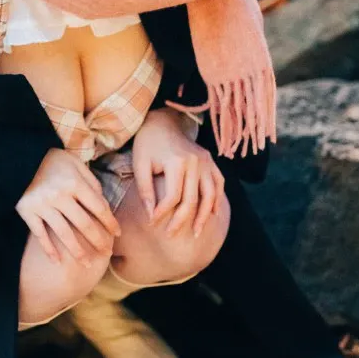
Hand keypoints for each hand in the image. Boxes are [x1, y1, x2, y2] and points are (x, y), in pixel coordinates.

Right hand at [16, 148, 119, 265]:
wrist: (18, 157)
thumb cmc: (51, 160)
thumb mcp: (74, 162)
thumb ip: (90, 181)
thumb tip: (103, 203)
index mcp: (74, 182)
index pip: (98, 207)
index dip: (110, 222)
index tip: (117, 234)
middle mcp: (59, 195)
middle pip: (84, 224)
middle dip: (98, 241)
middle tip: (107, 253)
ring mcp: (42, 205)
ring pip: (64, 234)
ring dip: (78, 251)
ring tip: (88, 264)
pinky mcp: (27, 211)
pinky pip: (40, 234)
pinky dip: (48, 249)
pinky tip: (57, 261)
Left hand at [132, 108, 224, 237]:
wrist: (162, 122)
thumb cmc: (147, 144)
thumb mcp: (140, 164)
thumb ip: (145, 190)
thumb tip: (151, 216)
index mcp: (177, 161)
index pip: (173, 196)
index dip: (163, 212)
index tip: (153, 223)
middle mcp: (196, 161)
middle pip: (193, 199)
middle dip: (182, 220)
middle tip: (171, 235)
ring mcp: (206, 160)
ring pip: (210, 194)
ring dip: (204, 216)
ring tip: (196, 233)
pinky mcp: (210, 160)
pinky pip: (218, 183)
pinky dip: (217, 199)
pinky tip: (212, 214)